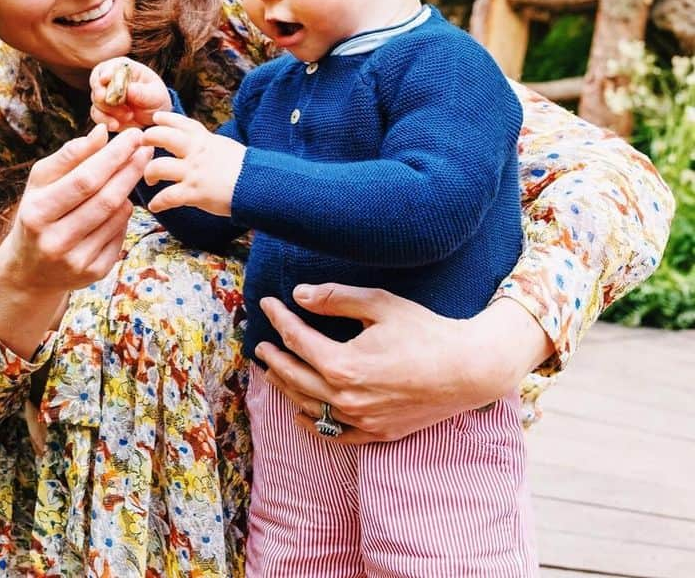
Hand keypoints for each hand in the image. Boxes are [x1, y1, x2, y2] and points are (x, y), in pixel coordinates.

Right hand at [0, 123, 151, 293]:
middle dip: (130, 169)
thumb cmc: (38, 212)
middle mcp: (55, 241)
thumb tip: (102, 132)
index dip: (113, 156)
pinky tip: (120, 203)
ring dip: (129, 190)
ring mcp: (76, 261)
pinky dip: (124, 214)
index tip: (133, 135)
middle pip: (106, 199)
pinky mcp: (93, 273)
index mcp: (37, 213)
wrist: (29, 269)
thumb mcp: (41, 181)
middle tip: (146, 148)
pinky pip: (121, 234)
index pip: (85, 179)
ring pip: (118, 216)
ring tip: (131, 171)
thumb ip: (70, 155)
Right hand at [89, 57, 170, 129]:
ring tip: (128, 116)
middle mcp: (111, 80)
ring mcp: (105, 95)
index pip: (109, 66)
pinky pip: (97, 115)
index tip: (105, 79)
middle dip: (101, 94)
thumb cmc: (156, 99)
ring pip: (96, 101)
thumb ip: (143, 92)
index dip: (105, 72)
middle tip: (109, 102)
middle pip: (97, 83)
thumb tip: (130, 89)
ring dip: (109, 111)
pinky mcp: (103, 111)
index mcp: (124, 69)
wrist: (155, 117)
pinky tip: (116, 125)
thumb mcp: (156, 95)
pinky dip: (105, 121)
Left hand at [142, 110, 244, 215]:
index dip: (164, 119)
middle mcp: (195, 151)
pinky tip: (155, 206)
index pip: (180, 122)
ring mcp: (193, 172)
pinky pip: (167, 197)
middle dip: (148, 139)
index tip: (155, 119)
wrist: (258, 184)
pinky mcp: (193, 192)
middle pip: (161, 136)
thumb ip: (207, 144)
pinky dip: (158, 202)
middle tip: (142, 146)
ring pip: (158, 167)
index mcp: (204, 139)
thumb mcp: (225, 147)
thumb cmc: (245, 168)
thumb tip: (198, 143)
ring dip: (149, 173)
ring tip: (149, 179)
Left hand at [255, 285, 549, 443]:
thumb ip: (335, 299)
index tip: (267, 304)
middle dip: (273, 358)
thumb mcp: (380, 304)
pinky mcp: (377, 433)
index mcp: (343, 364)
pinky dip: (313, 423)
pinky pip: (334, 434)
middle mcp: (347, 398)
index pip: (297, 340)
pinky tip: (302, 413)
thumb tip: (299, 295)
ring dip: (286, 388)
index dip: (279, 319)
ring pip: (309, 407)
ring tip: (273, 372)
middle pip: (294, 377)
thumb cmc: (426, 332)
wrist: (469, 370)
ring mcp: (361, 421)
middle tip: (260, 345)